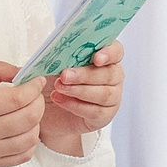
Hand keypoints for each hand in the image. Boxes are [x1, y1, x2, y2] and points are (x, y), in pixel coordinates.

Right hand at [0, 62, 44, 166]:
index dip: (33, 87)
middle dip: (38, 102)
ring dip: (36, 122)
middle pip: (28, 118)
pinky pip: (21, 157)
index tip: (36, 79)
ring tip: (27, 111)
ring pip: (29, 139)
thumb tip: (20, 71)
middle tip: (34, 93)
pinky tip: (22, 131)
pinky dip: (29, 143)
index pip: (18, 98)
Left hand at [38, 42, 123, 156]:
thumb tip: (58, 51)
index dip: (109, 54)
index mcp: (106, 58)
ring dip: (79, 90)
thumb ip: (64, 56)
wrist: (50, 108)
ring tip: (59, 87)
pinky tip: (59, 99)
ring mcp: (112, 97)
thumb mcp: (57, 65)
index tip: (96, 58)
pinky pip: (96, 111)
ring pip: (103, 94)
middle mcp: (114, 77)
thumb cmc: (57, 80)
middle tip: (64, 75)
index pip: (116, 51)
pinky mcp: (104, 116)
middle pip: (109, 74)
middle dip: (85, 75)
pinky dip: (75, 105)